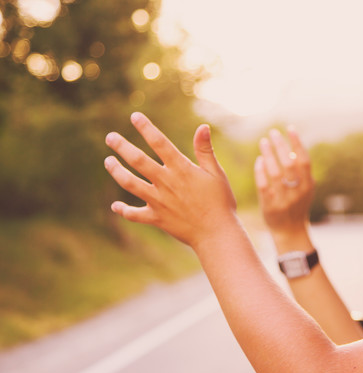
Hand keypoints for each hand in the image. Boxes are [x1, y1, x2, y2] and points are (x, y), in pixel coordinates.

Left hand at [104, 112, 237, 247]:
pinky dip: (124, 210)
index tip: (134, 117)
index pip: (159, 143)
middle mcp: (166, 182)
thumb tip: (202, 127)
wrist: (217, 233)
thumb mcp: (216, 173)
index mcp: (181, 169)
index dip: (146, 128)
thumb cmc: (220, 202)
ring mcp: (159, 201)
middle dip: (121, 147)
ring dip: (116, 171)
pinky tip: (115, 206)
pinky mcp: (157, 218)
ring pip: (130, 183)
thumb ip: (205, 150)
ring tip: (108, 162)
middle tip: (110, 137)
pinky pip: (135, 214)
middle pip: (138, 160)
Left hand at [255, 127, 313, 247]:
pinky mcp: (270, 206)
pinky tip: (259, 161)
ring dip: (268, 154)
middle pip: (289, 164)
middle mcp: (297, 192)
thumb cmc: (297, 205)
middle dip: (280, 145)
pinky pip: (263, 185)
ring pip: (275, 173)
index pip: (304, 160)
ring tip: (263, 142)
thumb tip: (292, 146)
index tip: (289, 129)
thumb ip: (301, 171)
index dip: (297, 143)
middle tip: (272, 133)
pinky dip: (260, 171)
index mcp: (308, 185)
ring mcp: (284, 199)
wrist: (290, 231)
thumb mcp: (304, 189)